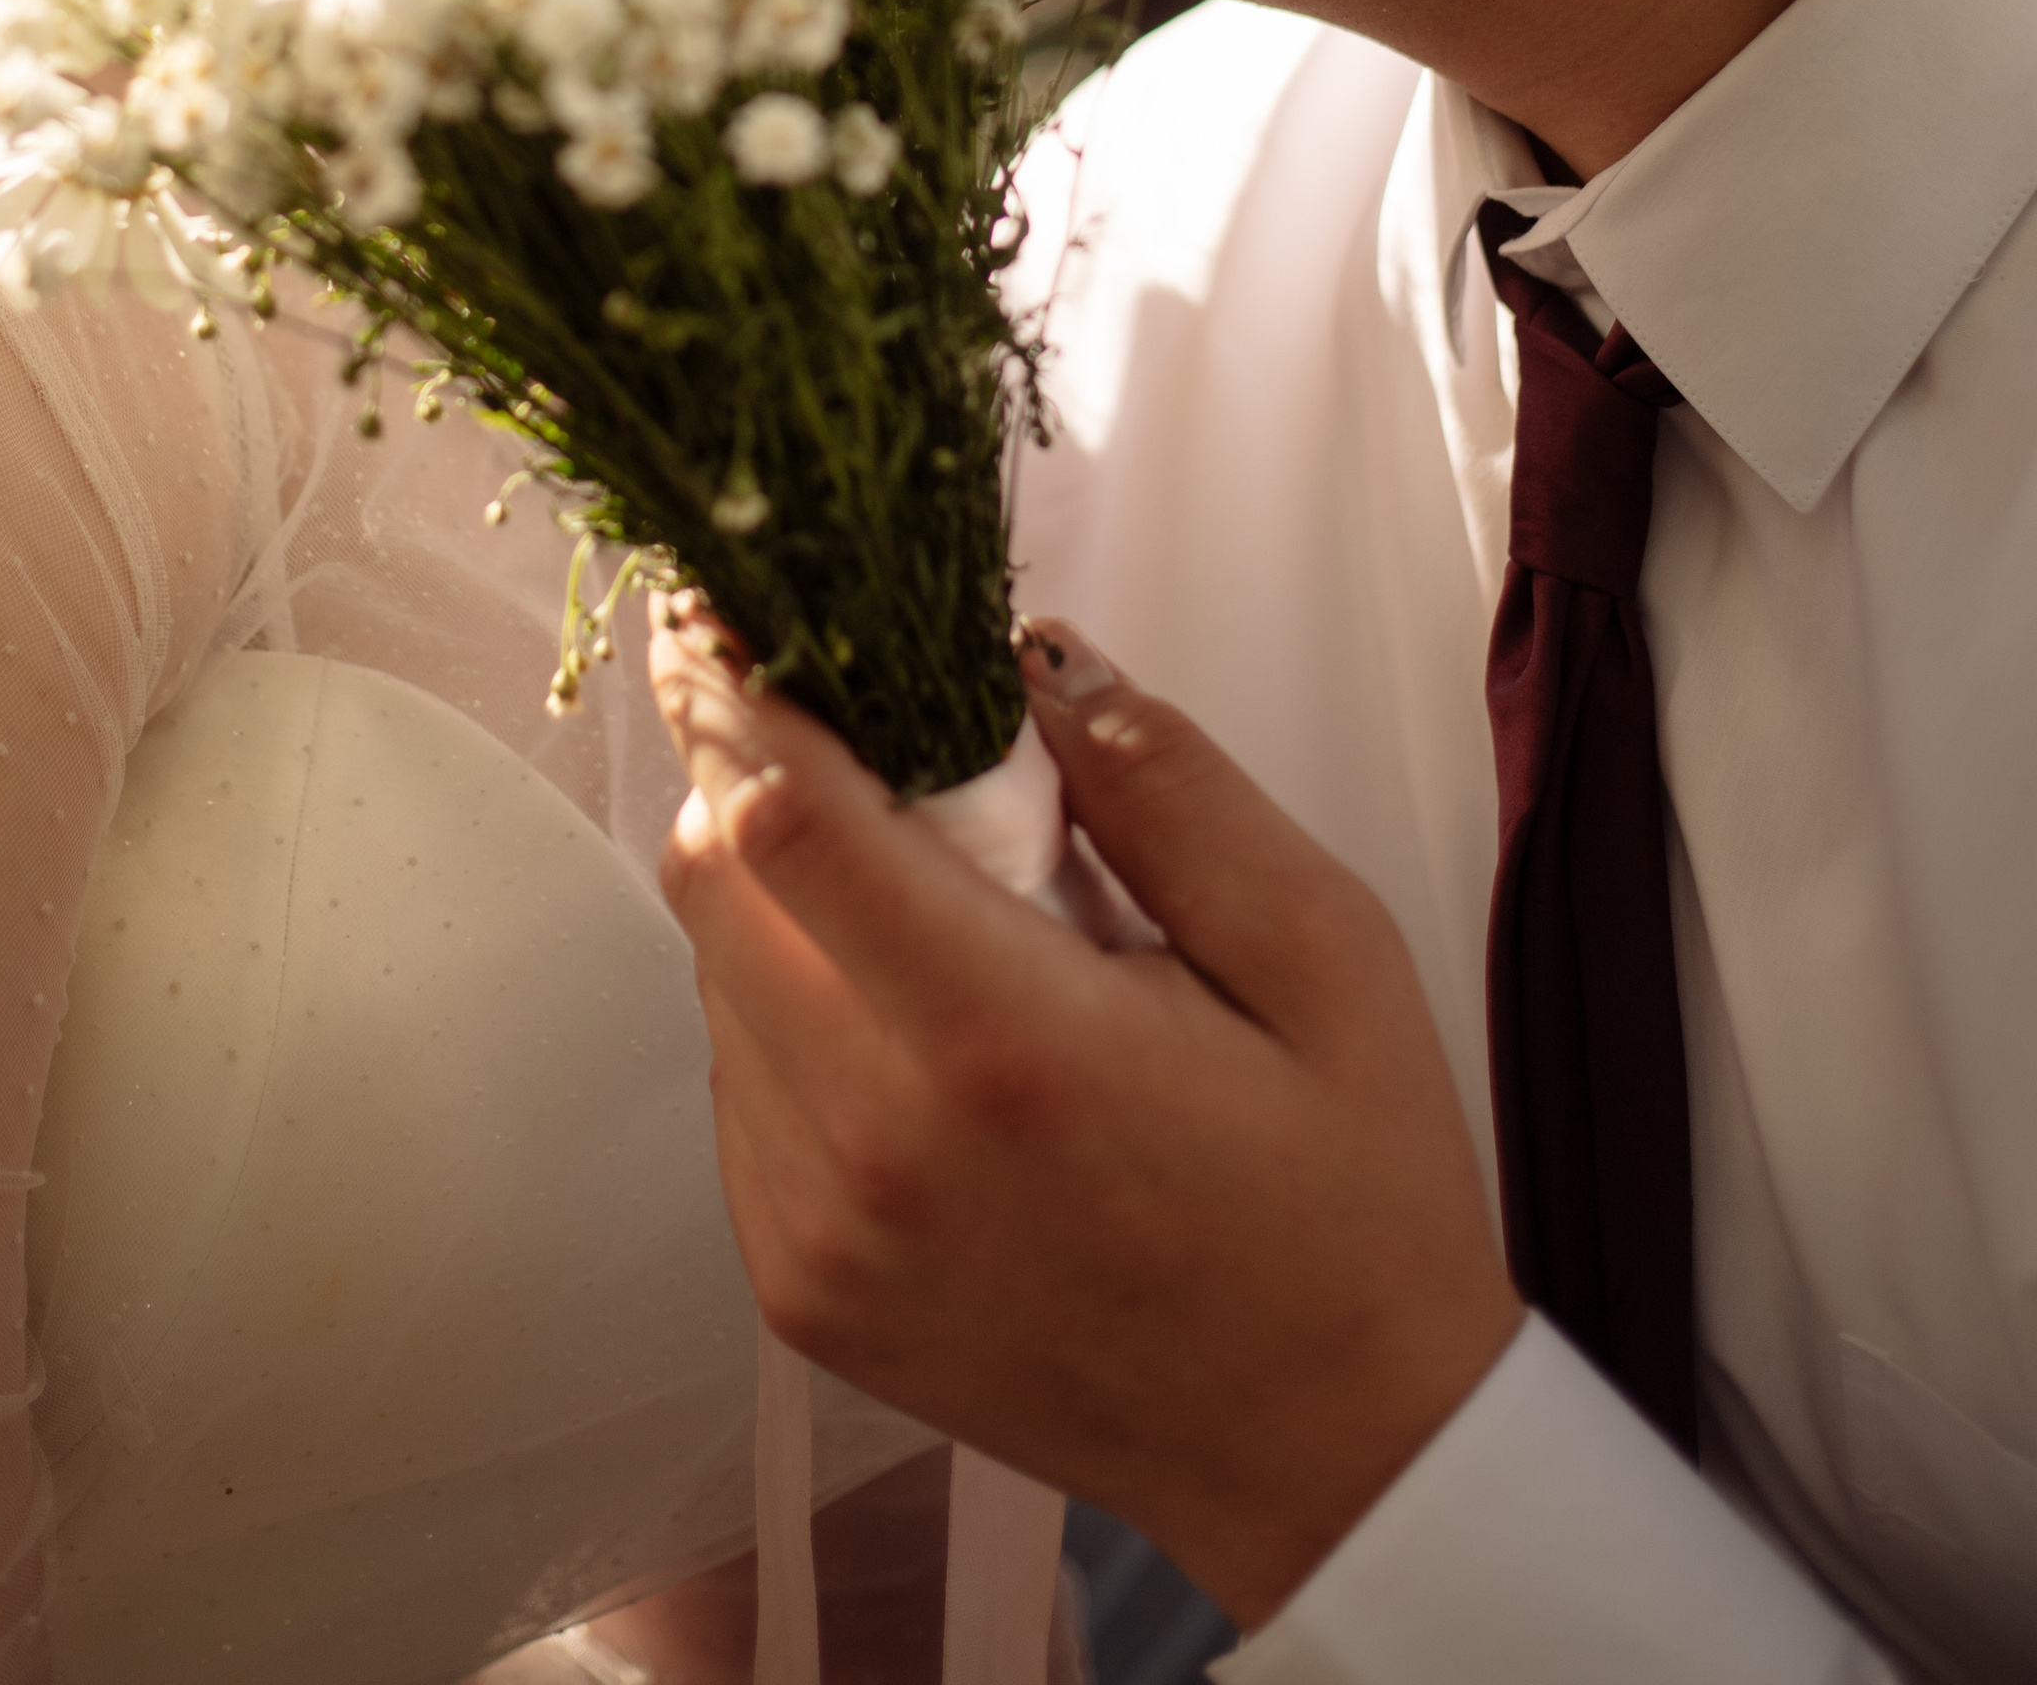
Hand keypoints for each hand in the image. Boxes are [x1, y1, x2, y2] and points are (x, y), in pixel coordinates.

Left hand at [652, 613, 1519, 1630]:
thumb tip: (1033, 657)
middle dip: (751, 768)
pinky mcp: (803, 1293)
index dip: (742, 696)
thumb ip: (1166, 784)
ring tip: (922, 891)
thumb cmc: (1347, 1202)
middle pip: (718, 882)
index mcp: (1008, 1048)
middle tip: (839, 716)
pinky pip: (739, 1087)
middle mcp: (880, 1149)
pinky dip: (791, 1011)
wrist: (1332, 1457)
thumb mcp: (1317, 951)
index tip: (727, 609)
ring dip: (777, 894)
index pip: (789, 824)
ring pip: (717, 977)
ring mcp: (825, 1236)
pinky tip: (915, 1018)